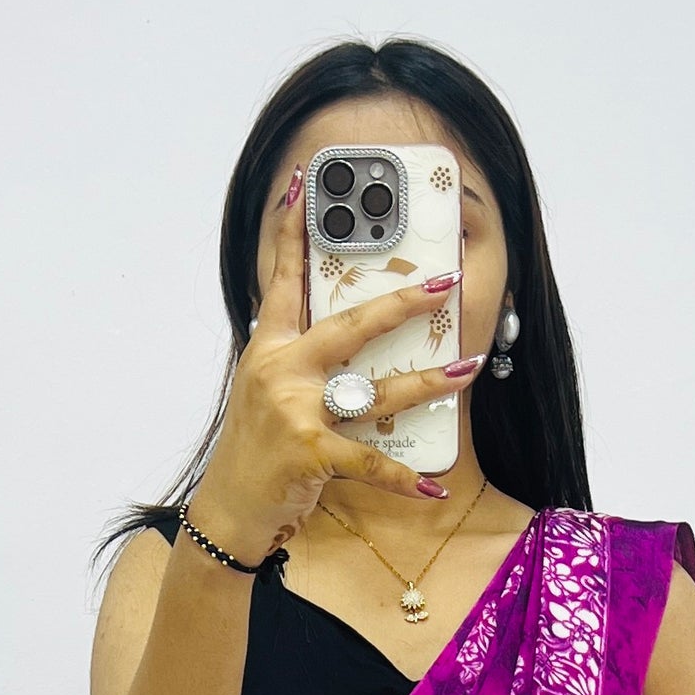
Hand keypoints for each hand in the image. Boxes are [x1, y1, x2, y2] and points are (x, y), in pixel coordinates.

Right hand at [190, 175, 482, 559]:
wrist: (228, 508)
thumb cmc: (254, 451)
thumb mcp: (266, 393)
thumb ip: (295, 360)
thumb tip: (332, 334)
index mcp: (269, 349)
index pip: (283, 280)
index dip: (293, 232)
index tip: (303, 186)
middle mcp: (281, 371)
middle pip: (350, 326)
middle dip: (402, 303)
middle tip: (444, 283)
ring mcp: (296, 411)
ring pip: (376, 391)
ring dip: (427, 383)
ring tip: (467, 368)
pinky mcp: (310, 454)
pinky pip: (369, 461)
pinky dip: (403, 478)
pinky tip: (432, 485)